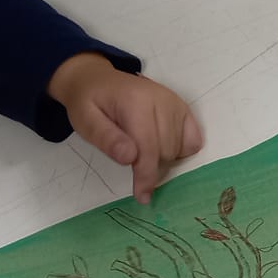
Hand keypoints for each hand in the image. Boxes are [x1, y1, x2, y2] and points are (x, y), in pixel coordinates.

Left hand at [47, 54, 203, 203]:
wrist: (97, 80)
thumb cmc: (89, 103)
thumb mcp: (84, 121)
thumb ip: (105, 139)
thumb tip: (130, 158)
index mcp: (135, 102)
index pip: (148, 149)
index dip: (146, 176)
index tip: (142, 196)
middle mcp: (162, 100)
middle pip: (166, 152)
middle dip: (150, 165)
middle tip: (130, 157)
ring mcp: (176, 103)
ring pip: (178, 150)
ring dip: (162, 158)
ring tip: (141, 146)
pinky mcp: (184, 109)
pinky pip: (193, 142)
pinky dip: (180, 150)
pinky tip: (162, 143)